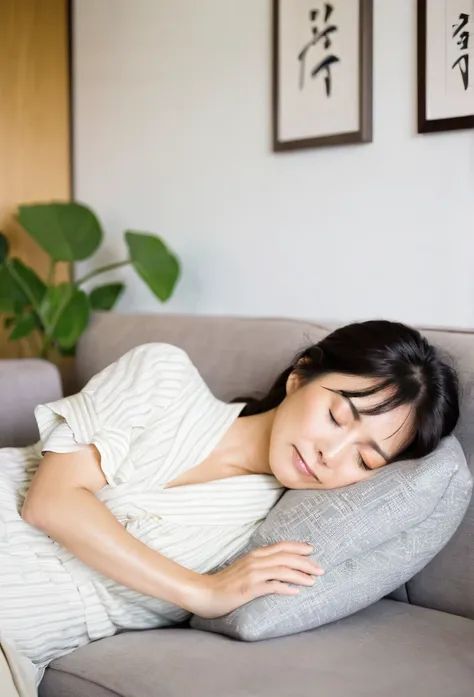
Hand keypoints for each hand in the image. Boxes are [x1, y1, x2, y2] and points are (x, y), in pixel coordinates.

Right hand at [189, 542, 323, 618]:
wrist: (205, 593)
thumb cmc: (226, 583)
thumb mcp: (244, 568)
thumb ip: (260, 564)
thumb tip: (279, 565)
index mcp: (255, 554)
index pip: (281, 546)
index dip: (298, 546)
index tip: (312, 550)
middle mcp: (255, 560)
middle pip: (285, 557)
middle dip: (305, 562)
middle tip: (320, 569)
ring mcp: (252, 574)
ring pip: (282, 569)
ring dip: (300, 575)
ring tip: (313, 581)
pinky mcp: (249, 588)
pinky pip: (272, 586)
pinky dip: (286, 587)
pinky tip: (296, 592)